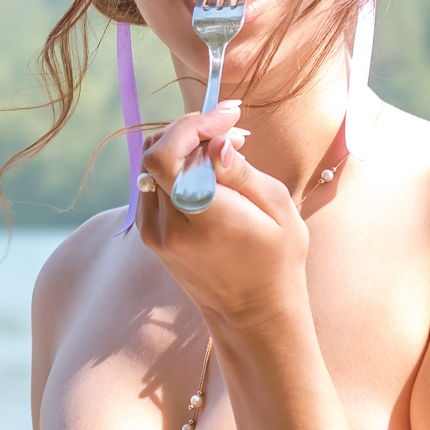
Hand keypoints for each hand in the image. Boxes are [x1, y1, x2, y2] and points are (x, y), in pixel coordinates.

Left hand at [139, 106, 309, 333]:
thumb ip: (242, 173)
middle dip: (190, 130)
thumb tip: (216, 143)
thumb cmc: (277, 260)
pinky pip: (152, 185)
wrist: (252, 313)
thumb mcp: (279, 211)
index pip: (167, 157)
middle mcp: (170, 227)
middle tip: (228, 129)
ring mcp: (155, 233)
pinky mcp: (151, 236)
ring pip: (150, 165)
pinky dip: (174, 167)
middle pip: (153, 153)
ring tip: (223, 149)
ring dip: (182, 146)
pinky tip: (206, 170)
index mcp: (205, 220)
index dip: (191, 125)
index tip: (227, 116)